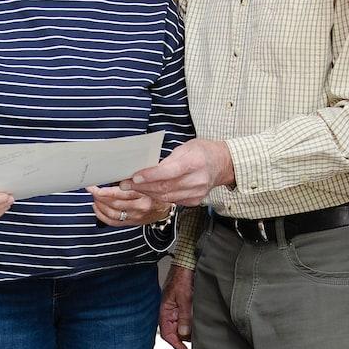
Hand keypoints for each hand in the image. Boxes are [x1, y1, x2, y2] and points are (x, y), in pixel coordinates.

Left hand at [89, 182, 162, 227]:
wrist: (166, 206)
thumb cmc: (156, 189)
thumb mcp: (149, 179)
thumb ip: (134, 177)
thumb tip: (113, 171)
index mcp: (145, 193)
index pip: (120, 192)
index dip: (105, 189)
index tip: (95, 183)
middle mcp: (140, 206)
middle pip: (114, 203)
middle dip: (99, 196)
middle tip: (92, 189)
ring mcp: (136, 216)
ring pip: (112, 213)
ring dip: (100, 205)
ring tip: (95, 197)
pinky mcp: (133, 223)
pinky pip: (114, 222)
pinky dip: (102, 216)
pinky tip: (97, 208)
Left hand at [103, 138, 234, 211]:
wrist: (222, 164)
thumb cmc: (202, 151)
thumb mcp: (185, 147)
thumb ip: (167, 159)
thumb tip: (146, 169)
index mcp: (195, 162)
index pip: (168, 172)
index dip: (149, 176)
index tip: (134, 177)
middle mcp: (197, 180)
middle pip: (164, 188)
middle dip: (142, 187)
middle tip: (125, 184)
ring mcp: (197, 193)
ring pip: (166, 197)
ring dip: (147, 193)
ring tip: (133, 188)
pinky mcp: (195, 201)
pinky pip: (172, 201)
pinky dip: (158, 197)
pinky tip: (148, 192)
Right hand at [158, 267, 194, 348]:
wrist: (186, 262)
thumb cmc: (181, 276)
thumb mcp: (184, 297)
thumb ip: (184, 315)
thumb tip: (184, 333)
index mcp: (165, 310)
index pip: (167, 334)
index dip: (175, 344)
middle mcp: (169, 310)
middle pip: (175, 332)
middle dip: (184, 338)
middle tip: (196, 338)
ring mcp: (176, 307)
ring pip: (181, 325)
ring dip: (189, 329)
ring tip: (200, 328)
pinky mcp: (183, 303)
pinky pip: (186, 317)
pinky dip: (192, 321)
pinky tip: (199, 319)